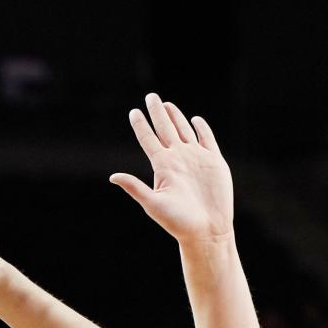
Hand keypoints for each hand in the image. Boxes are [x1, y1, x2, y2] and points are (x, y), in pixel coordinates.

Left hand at [110, 93, 233, 244]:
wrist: (206, 230)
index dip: (141, 125)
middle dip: (158, 113)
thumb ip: (135, 187)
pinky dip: (201, 128)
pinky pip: (207, 139)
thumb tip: (113, 176)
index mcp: (162, 166)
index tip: (133, 112)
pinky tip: (195, 120)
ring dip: (176, 117)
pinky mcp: (214, 161)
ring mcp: (196, 158)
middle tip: (150, 96)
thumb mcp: (153, 204)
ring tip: (166, 105)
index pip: (148, 140)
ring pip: (184, 131)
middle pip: (165, 129)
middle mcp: (178, 159)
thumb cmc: (178, 221)